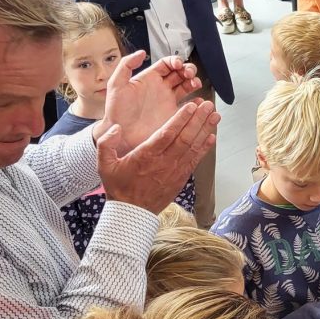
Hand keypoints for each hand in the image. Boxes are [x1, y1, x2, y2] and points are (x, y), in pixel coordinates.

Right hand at [98, 99, 219, 211]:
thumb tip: (116, 128)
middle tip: (208, 105)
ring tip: (215, 116)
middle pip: (185, 137)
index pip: (167, 133)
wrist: (132, 213)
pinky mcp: (181, 178)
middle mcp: (164, 162)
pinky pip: (195, 160)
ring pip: (193, 147)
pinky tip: (212, 137)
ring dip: (205, 130)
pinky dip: (204, 148)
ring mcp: (175, 170)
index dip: (181, 118)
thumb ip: (107, 144)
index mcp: (146, 156)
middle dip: (198, 119)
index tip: (190, 106)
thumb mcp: (104, 165)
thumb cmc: (119, 187)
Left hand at [99, 51, 203, 151]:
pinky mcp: (174, 114)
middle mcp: (161, 88)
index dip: (175, 61)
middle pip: (180, 72)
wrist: (122, 136)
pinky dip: (196, 102)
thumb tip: (140, 53)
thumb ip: (126, 65)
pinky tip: (197, 101)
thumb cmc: (116, 112)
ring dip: (193, 82)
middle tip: (189, 74)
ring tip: (194, 84)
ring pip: (187, 86)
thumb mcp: (116, 85)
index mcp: (149, 78)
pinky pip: (189, 105)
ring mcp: (168, 101)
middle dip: (188, 70)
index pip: (166, 64)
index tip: (178, 64)